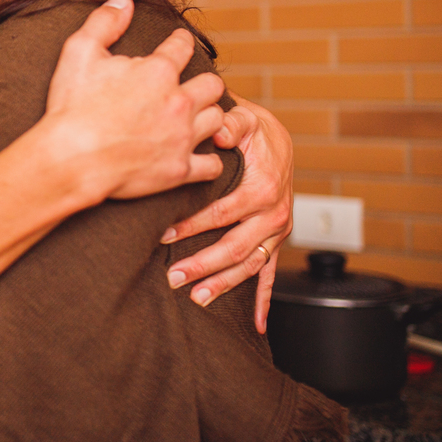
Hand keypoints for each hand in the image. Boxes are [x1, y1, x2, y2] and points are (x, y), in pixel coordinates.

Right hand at [42, 0, 226, 202]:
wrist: (70, 158)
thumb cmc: (71, 106)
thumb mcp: (79, 52)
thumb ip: (104, 22)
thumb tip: (124, 0)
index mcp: (158, 71)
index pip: (182, 47)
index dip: (181, 42)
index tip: (179, 43)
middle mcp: (179, 101)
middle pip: (213, 84)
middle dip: (205, 82)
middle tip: (194, 86)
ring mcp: (182, 137)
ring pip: (218, 120)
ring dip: (209, 117)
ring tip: (198, 118)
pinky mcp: (180, 169)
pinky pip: (213, 165)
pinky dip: (209, 161)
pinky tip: (200, 156)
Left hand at [161, 94, 292, 333]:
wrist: (277, 139)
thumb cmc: (252, 131)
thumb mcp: (245, 118)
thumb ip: (231, 122)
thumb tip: (217, 129)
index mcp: (262, 187)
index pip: (223, 213)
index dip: (194, 225)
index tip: (164, 234)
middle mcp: (274, 213)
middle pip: (235, 246)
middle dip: (203, 264)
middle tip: (173, 277)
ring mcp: (277, 230)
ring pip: (250, 264)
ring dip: (224, 284)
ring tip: (197, 298)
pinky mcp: (277, 239)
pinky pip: (272, 273)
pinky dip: (265, 299)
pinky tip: (258, 323)